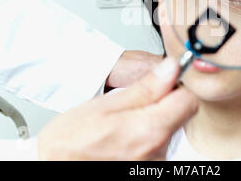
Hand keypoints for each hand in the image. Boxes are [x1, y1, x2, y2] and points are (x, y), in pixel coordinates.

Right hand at [38, 58, 197, 159]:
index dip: (176, 86)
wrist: (52, 168)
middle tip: (133, 103)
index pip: (188, 101)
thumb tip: (171, 69)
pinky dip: (146, 138)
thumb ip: (144, 88)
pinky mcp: (150, 171)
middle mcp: (158, 152)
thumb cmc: (70, 143)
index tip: (162, 82)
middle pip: (180, 116)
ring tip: (124, 123)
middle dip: (163, 104)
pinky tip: (124, 137)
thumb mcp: (104, 105)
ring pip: (169, 130)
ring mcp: (155, 165)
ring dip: (153, 121)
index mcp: (149, 131)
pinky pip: (158, 146)